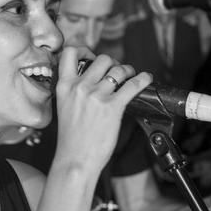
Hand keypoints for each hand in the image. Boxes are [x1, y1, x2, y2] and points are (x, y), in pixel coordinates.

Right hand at [53, 47, 152, 175]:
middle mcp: (80, 87)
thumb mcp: (64, 107)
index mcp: (64, 86)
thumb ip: (74, 91)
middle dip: (113, 63)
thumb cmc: (71, 139)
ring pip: (119, 69)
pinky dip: (142, 79)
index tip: (92, 57)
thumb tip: (94, 80)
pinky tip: (146, 79)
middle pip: (102, 59)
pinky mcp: (113, 107)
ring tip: (130, 77)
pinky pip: (133, 85)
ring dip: (128, 71)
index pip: (70, 52)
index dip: (84, 50)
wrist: (75, 160)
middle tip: (117, 72)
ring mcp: (97, 95)